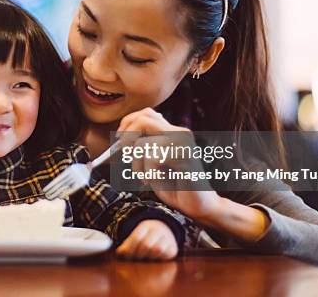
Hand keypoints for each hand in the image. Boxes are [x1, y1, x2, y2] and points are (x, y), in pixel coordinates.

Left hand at [116, 107, 221, 222]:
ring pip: (143, 142)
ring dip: (137, 163)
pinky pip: (152, 157)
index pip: (147, 113)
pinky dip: (147, 171)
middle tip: (126, 154)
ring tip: (145, 177)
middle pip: (143, 119)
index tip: (119, 139)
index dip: (128, 123)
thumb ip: (142, 147)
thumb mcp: (153, 162)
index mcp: (173, 132)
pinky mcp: (184, 156)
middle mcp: (179, 132)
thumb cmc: (175, 185)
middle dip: (128, 137)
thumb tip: (120, 138)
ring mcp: (183, 143)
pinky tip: (153, 180)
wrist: (198, 204)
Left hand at [116, 220, 177, 259]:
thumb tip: (119, 253)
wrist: (165, 232)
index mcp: (146, 225)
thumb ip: (127, 245)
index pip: (136, 237)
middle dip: (138, 254)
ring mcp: (167, 238)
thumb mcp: (136, 236)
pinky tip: (153, 258)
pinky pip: (165, 256)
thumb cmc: (146, 237)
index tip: (124, 255)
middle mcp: (158, 230)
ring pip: (156, 250)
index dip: (129, 248)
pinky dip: (158, 259)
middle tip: (134, 258)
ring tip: (143, 258)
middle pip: (146, 245)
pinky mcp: (173, 248)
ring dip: (148, 257)